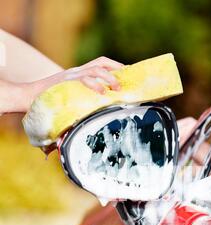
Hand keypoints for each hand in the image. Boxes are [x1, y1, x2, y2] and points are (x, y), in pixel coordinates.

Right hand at [0, 56, 122, 113]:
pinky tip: (102, 92)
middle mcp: (76, 71)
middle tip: (125, 83)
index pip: (100, 64)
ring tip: (117, 88)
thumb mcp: (71, 101)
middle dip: (116, 70)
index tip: (128, 74)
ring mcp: (71, 75)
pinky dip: (95, 84)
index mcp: (79, 74)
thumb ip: (83, 107)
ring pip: (95, 69)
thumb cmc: (51, 103)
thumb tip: (96, 123)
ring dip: (109, 77)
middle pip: (101, 63)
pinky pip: (83, 78)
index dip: (115, 67)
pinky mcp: (66, 80)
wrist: (29, 98)